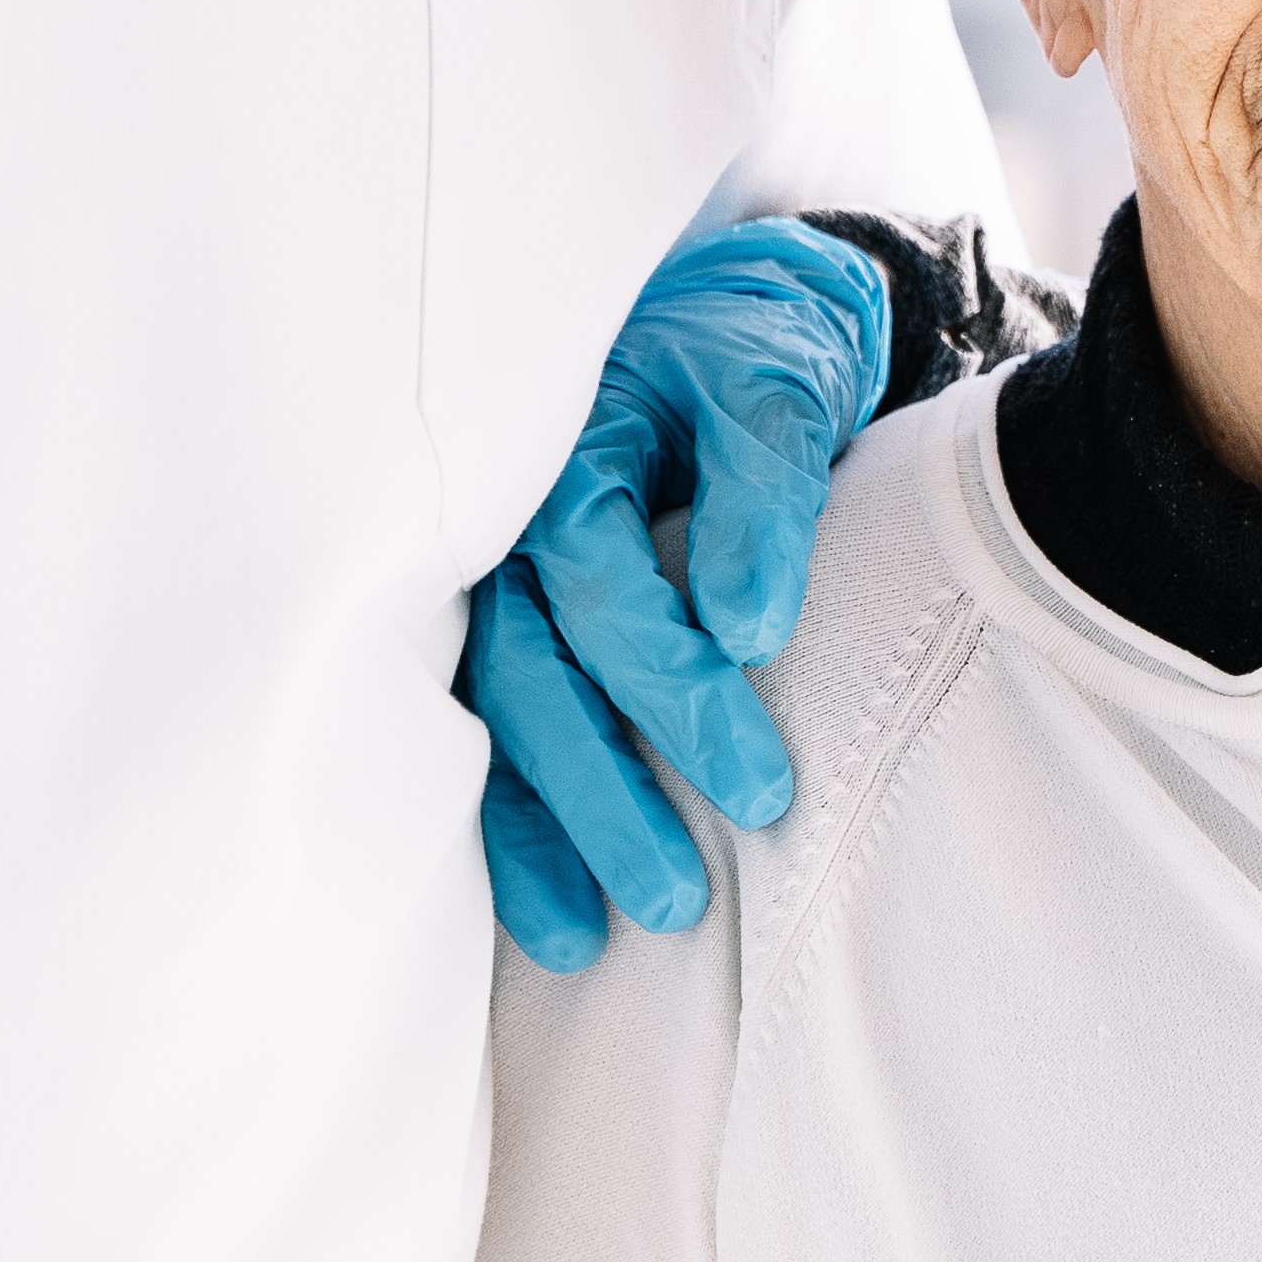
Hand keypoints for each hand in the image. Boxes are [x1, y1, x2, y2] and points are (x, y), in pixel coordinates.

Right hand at [467, 218, 890, 970]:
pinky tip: (538, 909)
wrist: (725, 320)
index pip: (602, 591)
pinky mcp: (507, 625)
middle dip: (599, 795)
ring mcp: (495, 584)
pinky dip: (505, 824)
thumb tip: (746, 624)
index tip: (759, 785)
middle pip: (530, 677)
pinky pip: (485, 733)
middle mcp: (506, 533)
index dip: (676, 690)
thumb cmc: (749, 353)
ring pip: (492, 722)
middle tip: (676, 896)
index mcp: (564, 461)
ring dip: (534, 835)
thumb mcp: (776, 383)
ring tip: (585, 942)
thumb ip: (763, 492)